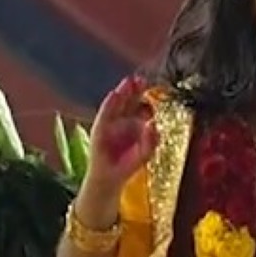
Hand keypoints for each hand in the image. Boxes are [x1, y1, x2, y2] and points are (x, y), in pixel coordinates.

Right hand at [84, 75, 156, 192]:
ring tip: (128, 82)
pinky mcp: (101, 127)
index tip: (153, 91)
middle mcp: (124, 119)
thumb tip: (154, 125)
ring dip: (123, 92)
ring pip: (118, 103)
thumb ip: (151, 141)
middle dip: (136, 90)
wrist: (111, 176)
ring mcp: (112, 122)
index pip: (143, 107)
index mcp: (137, 124)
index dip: (148, 98)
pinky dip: (109, 104)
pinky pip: (105, 113)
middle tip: (142, 79)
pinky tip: (114, 95)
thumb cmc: (128, 163)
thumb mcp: (145, 153)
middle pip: (131, 101)